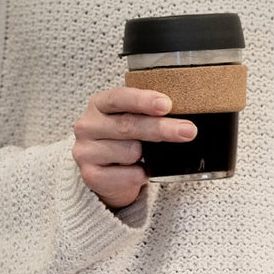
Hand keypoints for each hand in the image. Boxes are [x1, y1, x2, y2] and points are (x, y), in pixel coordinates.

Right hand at [72, 87, 196, 207]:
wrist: (107, 172)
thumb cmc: (125, 138)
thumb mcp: (133, 118)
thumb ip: (149, 112)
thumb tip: (183, 117)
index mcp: (99, 103)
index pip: (120, 98)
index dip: (144, 100)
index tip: (166, 104)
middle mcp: (87, 125)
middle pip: (128, 125)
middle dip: (161, 128)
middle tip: (188, 131)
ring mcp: (85, 151)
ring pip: (130, 152)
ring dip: (147, 155)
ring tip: (146, 155)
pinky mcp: (90, 176)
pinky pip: (127, 175)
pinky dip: (141, 174)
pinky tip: (140, 170)